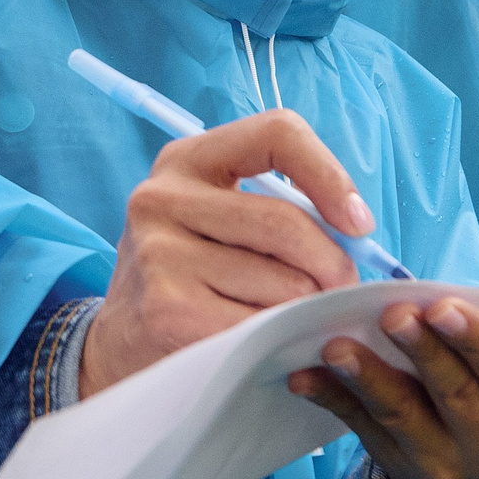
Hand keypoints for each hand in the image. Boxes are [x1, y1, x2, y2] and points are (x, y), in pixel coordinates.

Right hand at [78, 109, 375, 398]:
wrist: (119, 344)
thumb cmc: (192, 276)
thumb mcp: (218, 222)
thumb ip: (278, 212)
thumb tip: (356, 232)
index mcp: (187, 160)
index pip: (277, 133)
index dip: (330, 175)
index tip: (358, 223)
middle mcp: (163, 197)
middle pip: (285, 222)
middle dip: (332, 265)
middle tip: (340, 292)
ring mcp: (159, 253)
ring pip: (283, 282)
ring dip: (305, 310)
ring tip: (291, 319)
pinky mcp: (166, 309)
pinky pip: (261, 325)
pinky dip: (281, 340)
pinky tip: (267, 344)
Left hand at [289, 298, 478, 478]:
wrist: (467, 466)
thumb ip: (470, 339)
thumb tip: (411, 299)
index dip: (476, 338)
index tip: (441, 306)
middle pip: (456, 394)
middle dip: (422, 351)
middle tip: (390, 315)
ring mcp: (447, 467)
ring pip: (402, 416)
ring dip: (367, 376)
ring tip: (336, 347)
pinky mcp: (401, 471)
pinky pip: (361, 430)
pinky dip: (332, 398)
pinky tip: (304, 376)